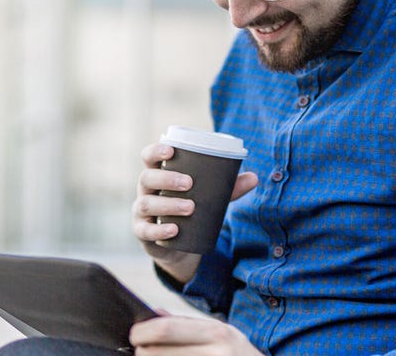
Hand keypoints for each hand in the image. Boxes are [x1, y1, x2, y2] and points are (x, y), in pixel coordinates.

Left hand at [130, 315, 261, 355]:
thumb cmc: (237, 355)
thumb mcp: (221, 333)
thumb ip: (186, 324)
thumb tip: (152, 315)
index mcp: (217, 333)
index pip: (164, 330)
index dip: (141, 332)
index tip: (134, 334)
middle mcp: (216, 354)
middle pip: (155, 353)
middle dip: (141, 352)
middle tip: (139, 351)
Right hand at [131, 143, 257, 282]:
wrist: (178, 244)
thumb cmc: (190, 209)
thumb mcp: (207, 197)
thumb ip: (227, 188)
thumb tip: (255, 178)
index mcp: (158, 174)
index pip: (148, 157)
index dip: (155, 151)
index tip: (171, 151)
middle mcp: (146, 191)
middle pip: (147, 178)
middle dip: (167, 178)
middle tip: (189, 183)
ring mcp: (141, 212)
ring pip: (146, 204)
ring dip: (168, 204)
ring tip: (190, 208)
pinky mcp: (143, 233)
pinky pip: (146, 231)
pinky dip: (159, 230)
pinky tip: (173, 229)